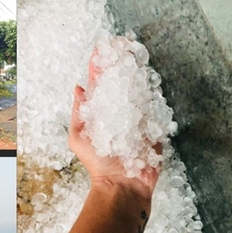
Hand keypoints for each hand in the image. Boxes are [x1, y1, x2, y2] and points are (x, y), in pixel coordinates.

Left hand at [68, 53, 161, 200]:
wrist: (122, 186)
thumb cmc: (98, 164)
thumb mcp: (78, 137)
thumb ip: (79, 113)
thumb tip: (78, 87)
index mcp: (101, 113)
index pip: (101, 84)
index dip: (101, 66)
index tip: (102, 49)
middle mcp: (119, 113)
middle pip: (121, 83)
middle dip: (121, 64)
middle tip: (122, 46)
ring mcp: (137, 119)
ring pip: (138, 92)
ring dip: (136, 74)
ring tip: (134, 56)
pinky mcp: (153, 128)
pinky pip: (153, 108)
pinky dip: (151, 95)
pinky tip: (148, 79)